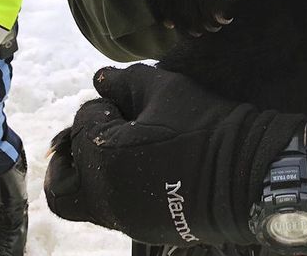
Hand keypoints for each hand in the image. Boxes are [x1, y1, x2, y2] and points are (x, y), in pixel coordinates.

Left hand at [44, 64, 302, 246]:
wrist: (245, 172)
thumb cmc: (204, 126)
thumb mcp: (167, 90)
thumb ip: (126, 80)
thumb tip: (100, 77)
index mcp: (105, 157)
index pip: (82, 123)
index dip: (101, 106)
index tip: (121, 100)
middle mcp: (105, 196)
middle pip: (61, 185)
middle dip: (68, 159)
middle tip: (87, 140)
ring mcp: (123, 218)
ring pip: (86, 202)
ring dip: (93, 175)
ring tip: (121, 150)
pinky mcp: (142, 229)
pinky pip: (115, 210)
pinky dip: (117, 189)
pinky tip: (143, 168)